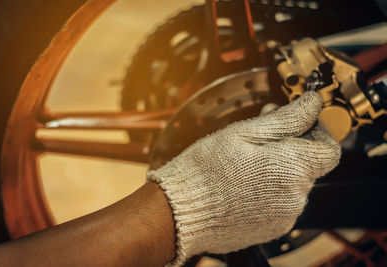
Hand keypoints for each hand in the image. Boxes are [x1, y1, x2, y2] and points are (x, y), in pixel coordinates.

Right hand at [148, 92, 340, 265]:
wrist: (180, 212)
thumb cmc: (206, 170)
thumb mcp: (244, 133)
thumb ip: (286, 118)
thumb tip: (312, 103)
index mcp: (293, 169)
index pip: (329, 149)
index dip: (317, 131)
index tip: (299, 122)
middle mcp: (295, 197)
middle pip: (310, 165)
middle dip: (292, 145)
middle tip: (263, 133)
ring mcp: (283, 216)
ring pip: (294, 183)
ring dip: (280, 167)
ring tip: (248, 158)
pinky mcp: (271, 228)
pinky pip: (280, 202)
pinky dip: (270, 188)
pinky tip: (245, 180)